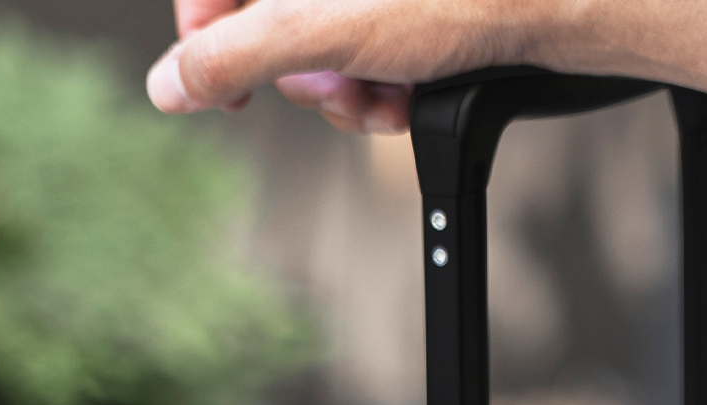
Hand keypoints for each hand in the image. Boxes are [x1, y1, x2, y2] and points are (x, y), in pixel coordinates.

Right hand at [147, 0, 520, 133]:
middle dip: (306, 78)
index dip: (207, 45)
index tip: (227, 93)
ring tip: (386, 93)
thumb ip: (234, 56)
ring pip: (322, 54)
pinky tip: (411, 91)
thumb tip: (167, 86)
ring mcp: (367, 0)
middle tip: (340, 88)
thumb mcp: (317, 31)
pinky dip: (385, 88)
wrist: (539, 6)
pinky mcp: (402, 16)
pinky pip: (367, 59)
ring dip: (351, 93)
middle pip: (268, 28)